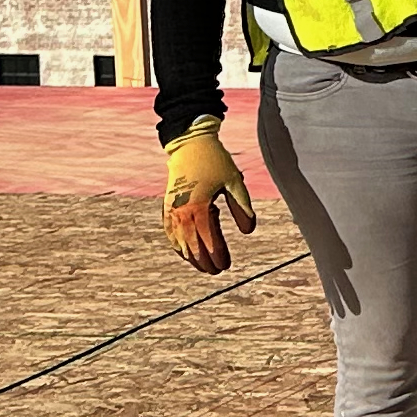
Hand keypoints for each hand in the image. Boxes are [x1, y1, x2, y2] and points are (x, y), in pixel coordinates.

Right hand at [162, 120, 255, 273]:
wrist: (190, 144)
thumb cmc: (216, 162)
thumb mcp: (234, 182)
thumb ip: (242, 207)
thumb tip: (248, 231)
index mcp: (199, 205)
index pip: (208, 238)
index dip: (216, 253)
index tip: (225, 265)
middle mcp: (182, 210)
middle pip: (193, 243)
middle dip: (204, 259)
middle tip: (217, 271)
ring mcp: (172, 208)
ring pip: (180, 239)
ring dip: (190, 255)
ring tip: (202, 266)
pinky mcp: (168, 205)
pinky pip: (169, 229)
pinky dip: (176, 242)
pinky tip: (183, 251)